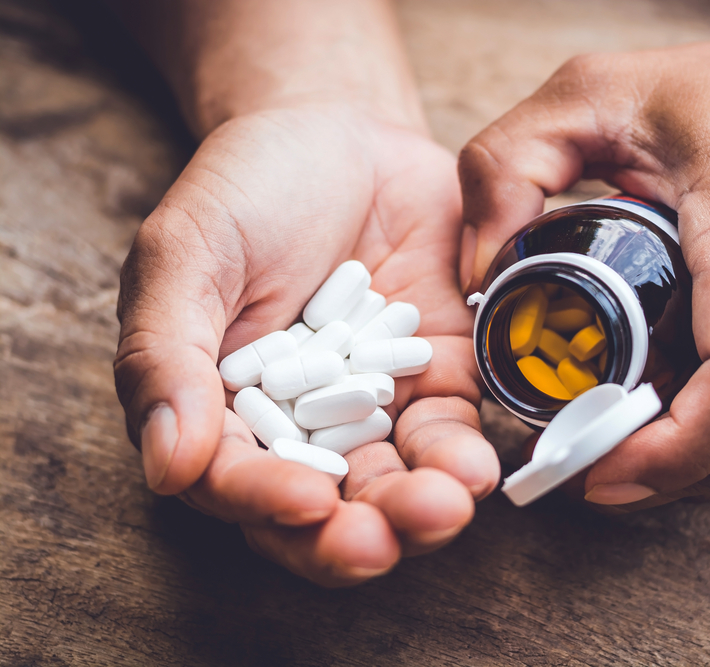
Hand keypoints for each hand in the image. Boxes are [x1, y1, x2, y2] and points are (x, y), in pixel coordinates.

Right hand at [115, 105, 499, 584]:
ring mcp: (376, 408)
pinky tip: (478, 468)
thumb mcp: (186, 253)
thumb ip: (168, 352)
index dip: (265, 502)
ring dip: (418, 510)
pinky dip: (463, 454)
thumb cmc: (245, 190)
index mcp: (220, 408)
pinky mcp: (440, 378)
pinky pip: (451, 429)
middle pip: (322, 510)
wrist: (337, 133)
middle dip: (350, 537)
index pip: (235, 480)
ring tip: (444, 509)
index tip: (305, 504)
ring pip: (394, 482)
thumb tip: (167, 466)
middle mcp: (299, 426)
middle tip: (377, 543)